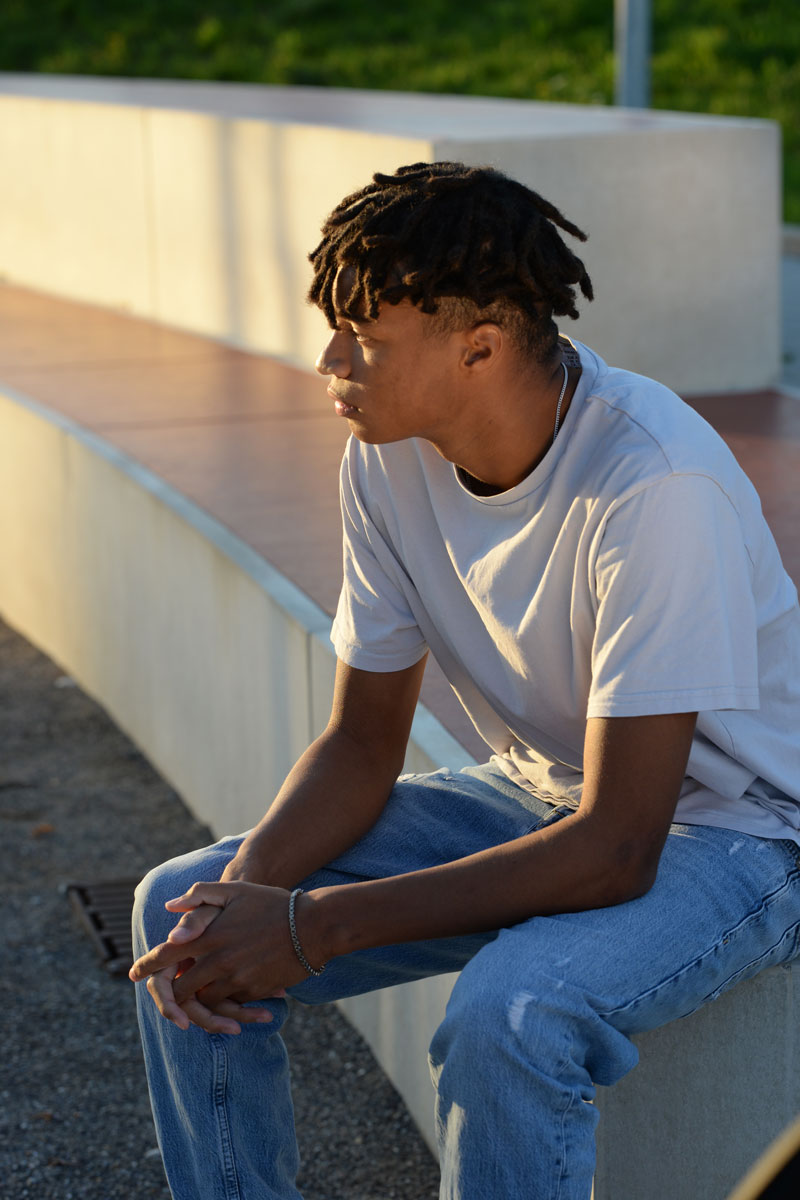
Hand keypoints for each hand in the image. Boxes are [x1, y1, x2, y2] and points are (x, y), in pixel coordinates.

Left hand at [130, 881, 315, 1032]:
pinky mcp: (252, 992)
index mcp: (208, 936)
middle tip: (167, 994)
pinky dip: (224, 1004)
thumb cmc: (272, 904)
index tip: (133, 974)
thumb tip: (170, 906)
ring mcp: (235, 979)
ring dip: (197, 1001)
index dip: (146, 966)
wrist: (312, 927)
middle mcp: (217, 961)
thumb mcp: (235, 890)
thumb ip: (200, 895)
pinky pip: (229, 1005)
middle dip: (171, 994)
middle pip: (180, 988)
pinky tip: (227, 997)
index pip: (165, 955)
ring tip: (197, 1000)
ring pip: (203, 1001)